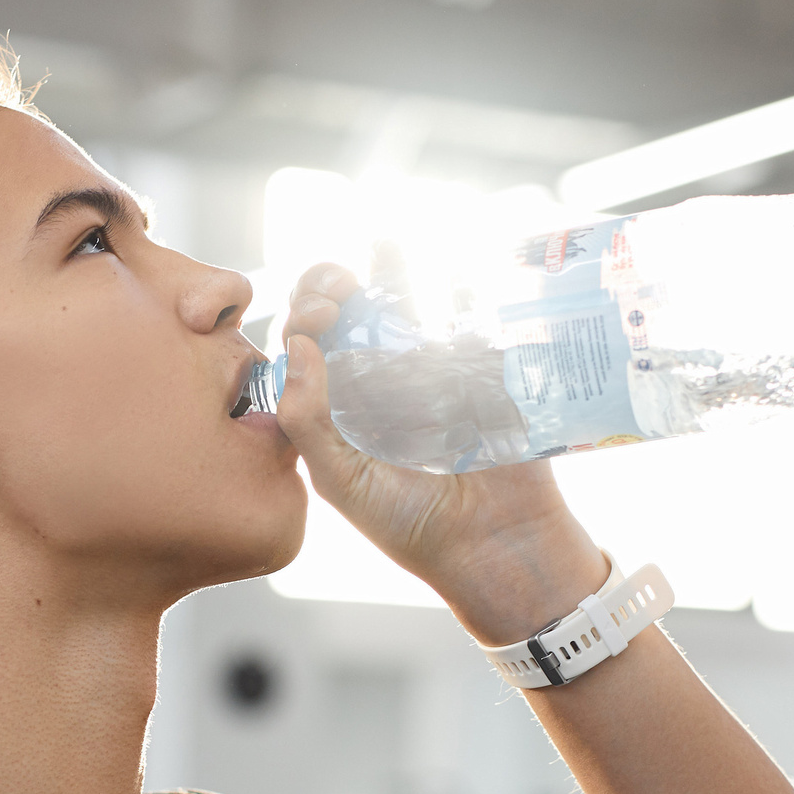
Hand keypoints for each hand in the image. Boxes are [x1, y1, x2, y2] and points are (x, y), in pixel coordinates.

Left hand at [274, 263, 606, 646]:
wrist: (495, 543)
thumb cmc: (410, 523)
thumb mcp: (341, 480)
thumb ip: (307, 421)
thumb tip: (299, 347)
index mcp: (338, 404)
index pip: (308, 345)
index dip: (303, 317)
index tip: (317, 319)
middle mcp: (379, 378)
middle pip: (344, 311)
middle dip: (331, 283)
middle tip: (339, 290)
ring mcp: (432, 366)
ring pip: (400, 300)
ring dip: (385, 267)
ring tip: (380, 250)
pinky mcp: (482, 364)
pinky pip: (465, 314)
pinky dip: (455, 283)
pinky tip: (444, 268)